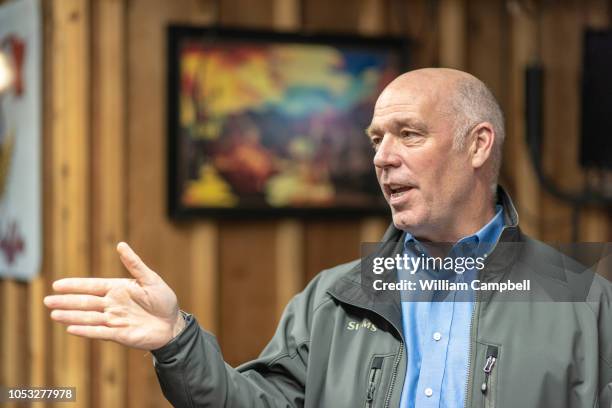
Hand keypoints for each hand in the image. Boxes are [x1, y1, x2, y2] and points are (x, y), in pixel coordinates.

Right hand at [44, 242, 185, 350]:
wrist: (173, 324)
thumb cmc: (164, 300)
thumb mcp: (150, 279)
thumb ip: (134, 264)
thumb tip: (121, 245)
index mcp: (118, 289)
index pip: (92, 286)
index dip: (75, 285)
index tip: (57, 284)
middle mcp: (113, 304)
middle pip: (85, 302)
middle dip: (66, 301)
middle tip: (47, 300)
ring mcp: (114, 319)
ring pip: (88, 317)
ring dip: (71, 316)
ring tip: (54, 314)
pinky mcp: (119, 334)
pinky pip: (99, 332)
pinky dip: (86, 330)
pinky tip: (71, 328)